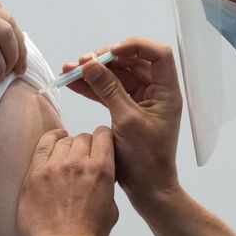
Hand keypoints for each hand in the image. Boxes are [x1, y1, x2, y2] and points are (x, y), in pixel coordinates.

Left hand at [18, 127, 118, 235]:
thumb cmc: (90, 235)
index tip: (100, 145)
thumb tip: (100, 174)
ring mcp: (54, 167)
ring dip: (68, 145)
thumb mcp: (111, 207)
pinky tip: (54, 139)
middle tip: (82, 158)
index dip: (103, 138)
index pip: (103, 135)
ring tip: (67, 154)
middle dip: (85, 144)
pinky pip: (42, 146)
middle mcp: (78, 162)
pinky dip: (51, 139)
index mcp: (102, 170)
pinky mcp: (35, 174)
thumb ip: (106, 184)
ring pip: (63, 140)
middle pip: (83, 137)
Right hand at [63, 38, 183, 205]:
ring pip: (116, 76)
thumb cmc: (145, 157)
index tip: (111, 52)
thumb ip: (109, 89)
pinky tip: (72, 83)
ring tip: (69, 69)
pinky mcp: (125, 111)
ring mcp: (140, 101)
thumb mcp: (126, 120)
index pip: (158, 55)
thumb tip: (90, 64)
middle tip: (82, 62)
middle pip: (132, 62)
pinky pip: (108, 92)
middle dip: (105, 59)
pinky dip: (92, 87)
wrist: (147, 188)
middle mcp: (155, 92)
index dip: (136, 47)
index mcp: (166, 91)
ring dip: (94, 72)